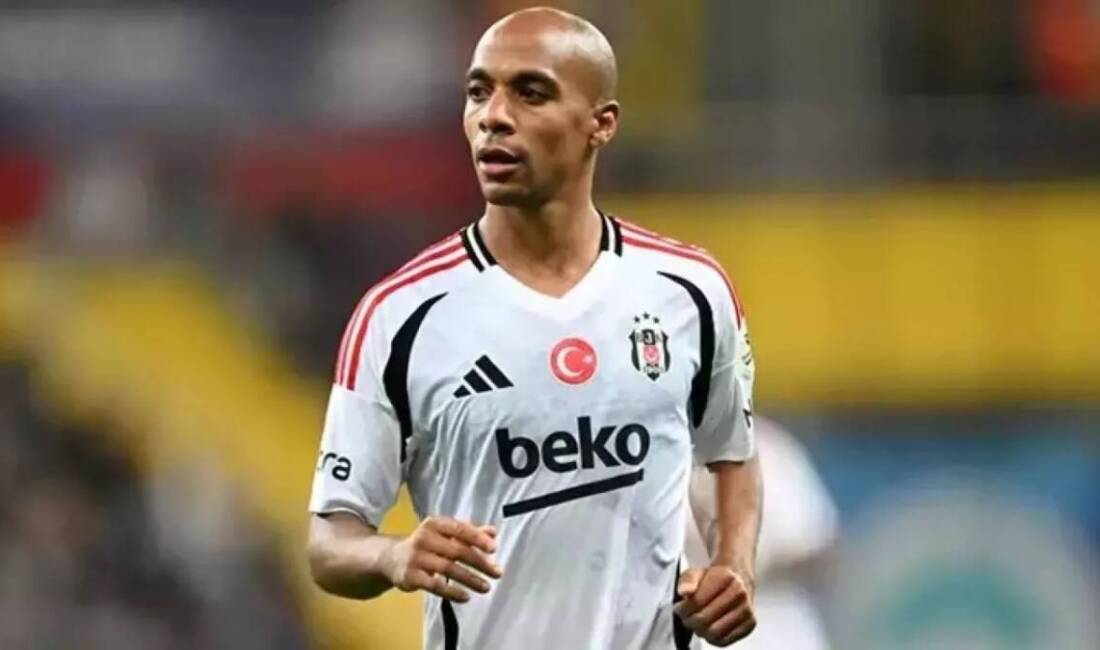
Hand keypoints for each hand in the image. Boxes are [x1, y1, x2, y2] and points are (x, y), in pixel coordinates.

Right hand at [381, 516, 502, 602]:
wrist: (391, 558)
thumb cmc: (426, 544)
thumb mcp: (445, 534)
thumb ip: (469, 533)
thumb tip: (493, 532)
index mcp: (435, 524)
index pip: (459, 529)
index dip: (477, 538)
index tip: (493, 549)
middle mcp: (424, 538)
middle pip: (457, 551)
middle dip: (480, 562)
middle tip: (497, 572)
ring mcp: (416, 558)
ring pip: (448, 569)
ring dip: (470, 579)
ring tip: (486, 587)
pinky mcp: (411, 577)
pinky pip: (435, 586)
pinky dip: (452, 592)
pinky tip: (466, 597)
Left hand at [675, 566, 755, 645]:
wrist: (738, 579)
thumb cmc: (715, 578)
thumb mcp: (696, 573)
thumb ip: (687, 580)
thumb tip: (684, 591)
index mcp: (725, 577)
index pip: (697, 602)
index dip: (683, 609)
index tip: (679, 608)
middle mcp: (739, 593)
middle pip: (704, 619)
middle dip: (690, 621)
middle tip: (686, 618)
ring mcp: (746, 609)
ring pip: (715, 633)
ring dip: (700, 631)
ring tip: (697, 623)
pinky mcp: (750, 623)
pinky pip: (725, 640)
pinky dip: (712, 639)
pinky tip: (709, 628)